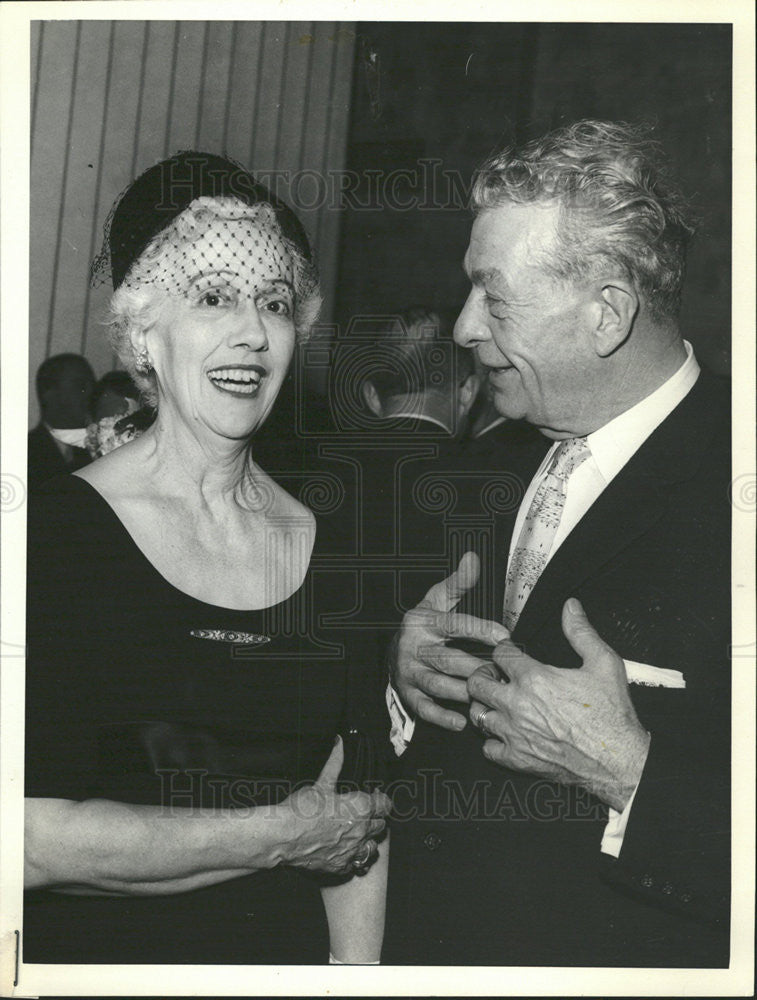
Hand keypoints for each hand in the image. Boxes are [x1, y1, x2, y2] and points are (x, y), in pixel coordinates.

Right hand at [276, 738, 390, 875]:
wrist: (283, 836)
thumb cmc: (301, 809)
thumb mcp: (321, 782)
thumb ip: (335, 762)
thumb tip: (339, 743)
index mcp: (361, 807)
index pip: (386, 805)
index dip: (381, 799)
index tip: (375, 797)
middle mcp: (361, 830)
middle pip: (381, 826)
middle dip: (374, 819)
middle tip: (361, 814)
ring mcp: (352, 851)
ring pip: (372, 848)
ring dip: (367, 840)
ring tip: (355, 834)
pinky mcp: (341, 866)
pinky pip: (356, 864)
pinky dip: (353, 858)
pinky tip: (343, 850)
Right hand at [390, 551, 509, 730]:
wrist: (390, 651)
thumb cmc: (423, 624)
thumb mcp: (436, 600)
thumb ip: (458, 583)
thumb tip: (473, 558)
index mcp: (423, 622)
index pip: (454, 624)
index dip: (480, 630)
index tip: (505, 637)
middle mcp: (414, 647)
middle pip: (448, 659)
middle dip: (477, 667)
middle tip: (503, 674)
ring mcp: (409, 672)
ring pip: (438, 684)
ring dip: (464, 692)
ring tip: (488, 696)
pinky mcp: (407, 694)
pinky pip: (424, 708)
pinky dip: (442, 717)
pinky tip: (462, 721)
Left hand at [467, 598, 650, 810]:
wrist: (619, 761)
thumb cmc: (612, 715)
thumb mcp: (604, 663)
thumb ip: (581, 632)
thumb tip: (571, 606)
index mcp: (534, 679)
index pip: (499, 654)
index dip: (503, 649)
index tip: (508, 652)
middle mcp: (517, 705)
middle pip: (476, 682)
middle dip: (483, 674)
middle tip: (494, 675)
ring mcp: (514, 733)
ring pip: (477, 715)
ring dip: (485, 706)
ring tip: (497, 703)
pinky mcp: (517, 759)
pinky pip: (488, 748)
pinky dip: (493, 741)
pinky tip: (506, 735)